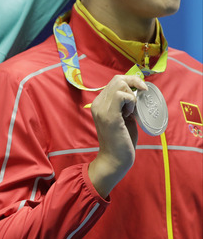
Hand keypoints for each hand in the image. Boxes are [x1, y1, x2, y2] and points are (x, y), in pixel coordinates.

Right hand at [88, 75, 146, 197]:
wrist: (115, 159)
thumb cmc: (122, 141)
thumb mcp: (124, 118)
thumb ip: (126, 106)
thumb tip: (138, 94)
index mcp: (100, 103)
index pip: (115, 81)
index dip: (130, 82)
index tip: (141, 92)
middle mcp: (98, 103)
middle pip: (117, 79)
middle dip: (134, 83)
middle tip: (141, 97)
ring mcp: (102, 108)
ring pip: (119, 84)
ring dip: (131, 94)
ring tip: (132, 110)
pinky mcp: (109, 115)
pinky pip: (121, 95)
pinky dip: (131, 100)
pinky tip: (131, 112)